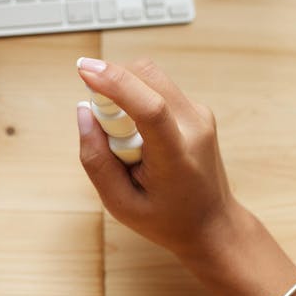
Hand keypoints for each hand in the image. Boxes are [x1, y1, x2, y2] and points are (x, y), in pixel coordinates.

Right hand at [75, 57, 238, 255]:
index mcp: (177, 157)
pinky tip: (137, 133)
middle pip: (146, 76)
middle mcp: (194, 127)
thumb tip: (83, 111)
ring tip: (121, 133)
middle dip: (111, 83)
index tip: (84, 70)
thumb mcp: (119, 204)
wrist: (213, 225)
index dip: (115, 82)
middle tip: (100, 119)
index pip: (150, 108)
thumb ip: (96, 159)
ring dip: (123, 90)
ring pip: (149, 75)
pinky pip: (155, 86)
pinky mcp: (195, 108)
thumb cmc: (166, 219)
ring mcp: (200, 114)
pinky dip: (135, 98)